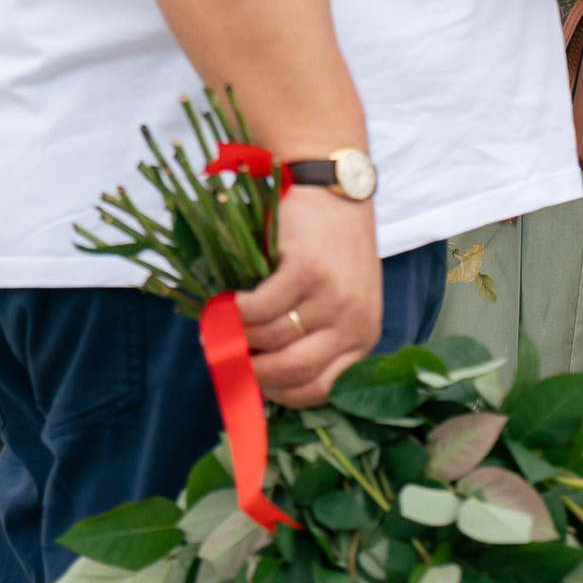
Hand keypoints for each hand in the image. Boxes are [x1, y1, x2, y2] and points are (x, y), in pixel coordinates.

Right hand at [231, 182, 385, 405]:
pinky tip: (227, 301)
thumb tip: (257, 382)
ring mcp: (332, 296)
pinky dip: (235, 311)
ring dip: (237, 335)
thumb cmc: (331, 249)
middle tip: (224, 359)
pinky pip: (258, 310)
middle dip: (250, 372)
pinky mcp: (306, 271)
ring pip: (269, 339)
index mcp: (362, 336)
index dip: (278, 393)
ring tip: (220, 325)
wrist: (335, 188)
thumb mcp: (338, 300)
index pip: (318, 390)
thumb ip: (313, 338)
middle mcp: (353, 321)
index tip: (251, 384)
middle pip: (291, 371)